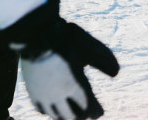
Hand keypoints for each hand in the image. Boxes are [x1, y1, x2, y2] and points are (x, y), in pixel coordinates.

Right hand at [1, 0, 118, 119]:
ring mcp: (43, 95)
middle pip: (70, 116)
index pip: (88, 108)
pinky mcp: (32, 90)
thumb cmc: (68, 41)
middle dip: (80, 116)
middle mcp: (58, 96)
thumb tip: (115, 74)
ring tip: (70, 116)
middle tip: (88, 117)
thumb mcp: (92, 49)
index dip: (95, 111)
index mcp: (75, 88)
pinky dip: (49, 111)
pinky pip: (41, 108)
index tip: (100, 113)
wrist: (37, 36)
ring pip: (54, 114)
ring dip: (64, 116)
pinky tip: (51, 109)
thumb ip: (105, 62)